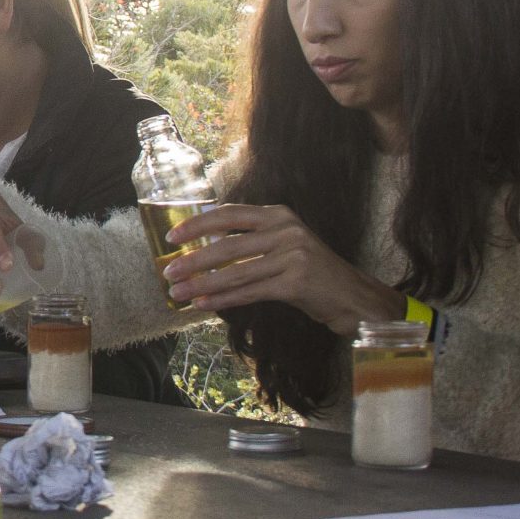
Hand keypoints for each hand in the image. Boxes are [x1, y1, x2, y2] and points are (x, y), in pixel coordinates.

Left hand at [164, 203, 402, 332]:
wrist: (352, 296)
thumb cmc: (312, 273)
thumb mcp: (285, 245)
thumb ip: (252, 242)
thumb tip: (205, 249)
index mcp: (279, 215)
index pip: (230, 214)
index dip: (198, 225)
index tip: (172, 237)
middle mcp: (286, 230)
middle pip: (228, 245)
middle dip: (193, 260)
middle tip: (168, 271)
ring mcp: (293, 256)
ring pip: (236, 272)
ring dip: (203, 284)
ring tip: (178, 292)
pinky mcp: (296, 283)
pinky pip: (250, 292)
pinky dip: (224, 299)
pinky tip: (204, 304)